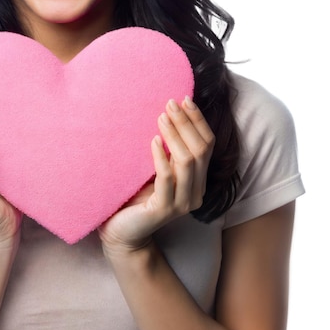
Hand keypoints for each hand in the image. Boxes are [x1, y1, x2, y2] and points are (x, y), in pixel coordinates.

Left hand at [99, 96, 213, 253]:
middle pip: (200, 150)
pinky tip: (153, 141)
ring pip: (187, 162)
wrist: (121, 231)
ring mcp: (182, 203)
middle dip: (186, 123)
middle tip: (170, 103)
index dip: (198, 121)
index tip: (185, 99)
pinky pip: (167, 178)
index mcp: (198, 180)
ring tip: (161, 117)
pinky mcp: (164, 209)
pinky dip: (161, 157)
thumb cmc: (136, 196)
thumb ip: (169, 150)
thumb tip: (168, 113)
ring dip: (174, 135)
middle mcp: (195, 192)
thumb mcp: (157, 169)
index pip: (208, 145)